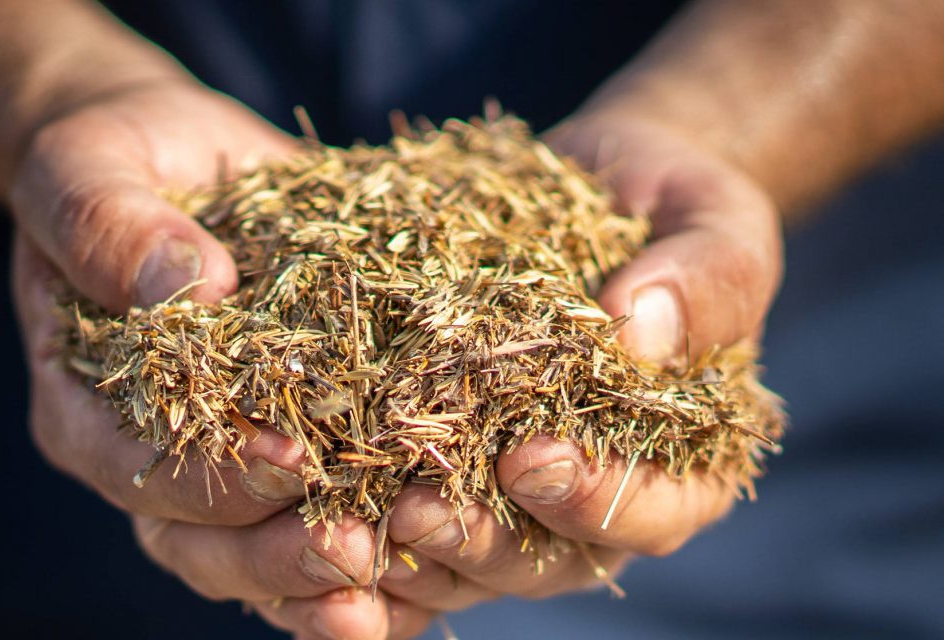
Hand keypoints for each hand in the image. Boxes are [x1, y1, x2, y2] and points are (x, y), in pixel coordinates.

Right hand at [10, 82, 434, 638]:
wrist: (175, 158)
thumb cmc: (118, 160)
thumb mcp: (89, 170)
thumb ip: (110, 226)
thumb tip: (189, 285)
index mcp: (83, 401)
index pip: (133, 465)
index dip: (209, 476)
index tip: (288, 461)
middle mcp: (147, 449)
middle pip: (197, 541)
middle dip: (275, 555)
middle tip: (354, 549)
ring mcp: (220, 456)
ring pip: (257, 553)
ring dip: (324, 575)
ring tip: (394, 570)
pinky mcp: (290, 439)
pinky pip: (315, 520)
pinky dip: (366, 556)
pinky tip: (427, 562)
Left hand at [372, 114, 781, 612]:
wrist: (601, 183)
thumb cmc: (674, 202)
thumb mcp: (713, 221)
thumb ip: (705, 279)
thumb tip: (641, 332)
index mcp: (687, 460)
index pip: (654, 512)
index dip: (597, 499)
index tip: (535, 458)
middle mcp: (602, 488)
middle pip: (550, 557)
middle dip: (483, 542)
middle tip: (417, 512)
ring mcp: (522, 482)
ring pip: (473, 554)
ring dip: (414, 548)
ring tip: (353, 517)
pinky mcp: (457, 450)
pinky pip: (416, 500)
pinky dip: (370, 511)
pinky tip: (320, 491)